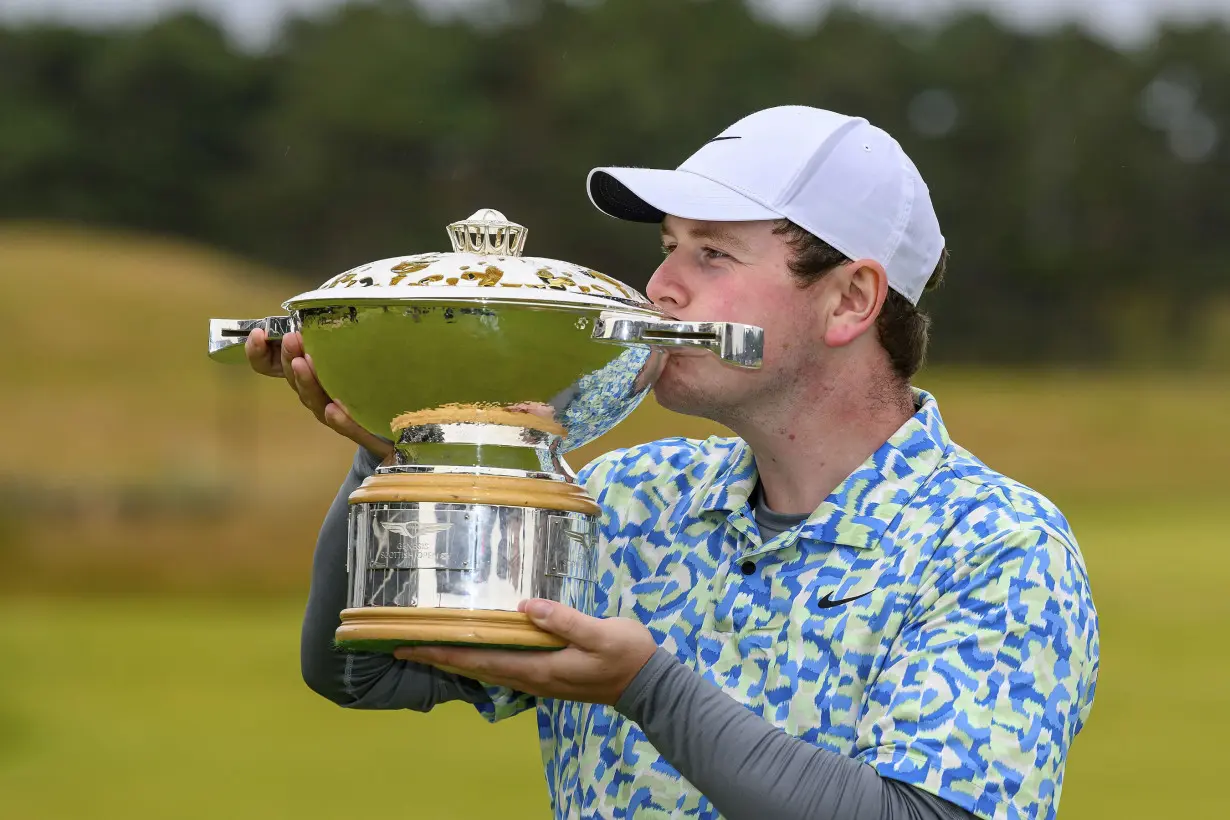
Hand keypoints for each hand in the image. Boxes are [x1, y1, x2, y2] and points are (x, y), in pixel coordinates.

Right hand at [245, 327, 393, 458]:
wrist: (402, 419)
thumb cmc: (371, 375)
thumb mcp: (352, 346)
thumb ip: (334, 331)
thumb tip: (320, 302)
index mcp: (311, 373)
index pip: (273, 366)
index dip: (259, 353)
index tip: (257, 334)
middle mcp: (318, 394)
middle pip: (295, 380)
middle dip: (290, 358)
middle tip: (292, 339)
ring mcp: (336, 414)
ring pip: (315, 401)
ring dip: (307, 382)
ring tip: (304, 363)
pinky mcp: (362, 429)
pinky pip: (347, 427)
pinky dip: (339, 419)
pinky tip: (333, 409)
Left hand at [394, 599, 657, 706]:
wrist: (650, 686)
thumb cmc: (626, 655)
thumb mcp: (600, 633)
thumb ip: (562, 620)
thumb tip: (524, 606)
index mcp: (538, 668)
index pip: (480, 661)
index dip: (443, 653)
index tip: (409, 646)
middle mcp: (532, 679)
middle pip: (476, 669)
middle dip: (440, 657)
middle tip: (405, 645)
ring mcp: (540, 680)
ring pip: (488, 670)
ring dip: (459, 659)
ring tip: (432, 646)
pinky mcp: (549, 676)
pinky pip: (505, 668)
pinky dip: (483, 659)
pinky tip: (479, 649)